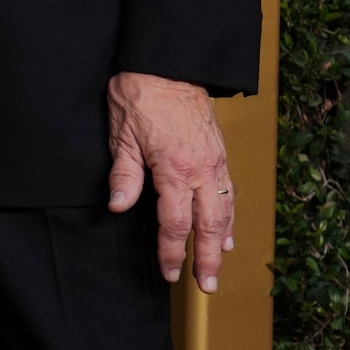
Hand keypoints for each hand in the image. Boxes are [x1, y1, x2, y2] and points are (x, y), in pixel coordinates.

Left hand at [105, 71, 233, 291]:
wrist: (169, 63)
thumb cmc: (141, 94)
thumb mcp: (122, 134)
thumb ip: (124, 174)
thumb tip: (119, 207)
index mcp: (175, 169)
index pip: (175, 223)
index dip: (171, 251)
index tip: (169, 271)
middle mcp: (202, 170)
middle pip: (209, 226)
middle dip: (207, 259)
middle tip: (206, 285)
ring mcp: (216, 162)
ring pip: (225, 211)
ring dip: (222, 243)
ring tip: (218, 266)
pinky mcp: (221, 154)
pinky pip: (230, 192)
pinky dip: (231, 216)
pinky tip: (228, 232)